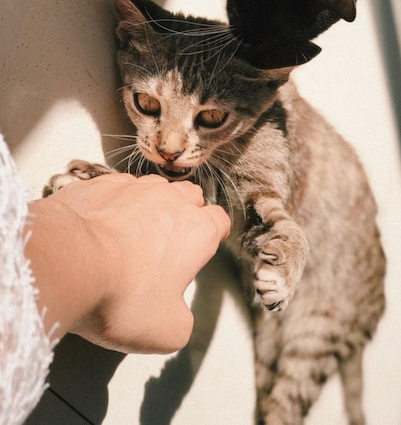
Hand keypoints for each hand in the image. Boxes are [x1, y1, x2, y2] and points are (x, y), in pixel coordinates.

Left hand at [25, 174, 229, 353]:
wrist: (65, 264)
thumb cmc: (121, 296)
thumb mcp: (166, 332)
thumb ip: (181, 320)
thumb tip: (174, 315)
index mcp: (197, 232)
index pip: (219, 221)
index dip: (213, 233)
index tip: (204, 244)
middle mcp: (170, 200)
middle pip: (191, 196)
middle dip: (186, 212)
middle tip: (170, 240)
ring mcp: (134, 187)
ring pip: (154, 187)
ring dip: (150, 205)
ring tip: (131, 231)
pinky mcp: (100, 183)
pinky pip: (116, 188)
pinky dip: (114, 202)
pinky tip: (100, 224)